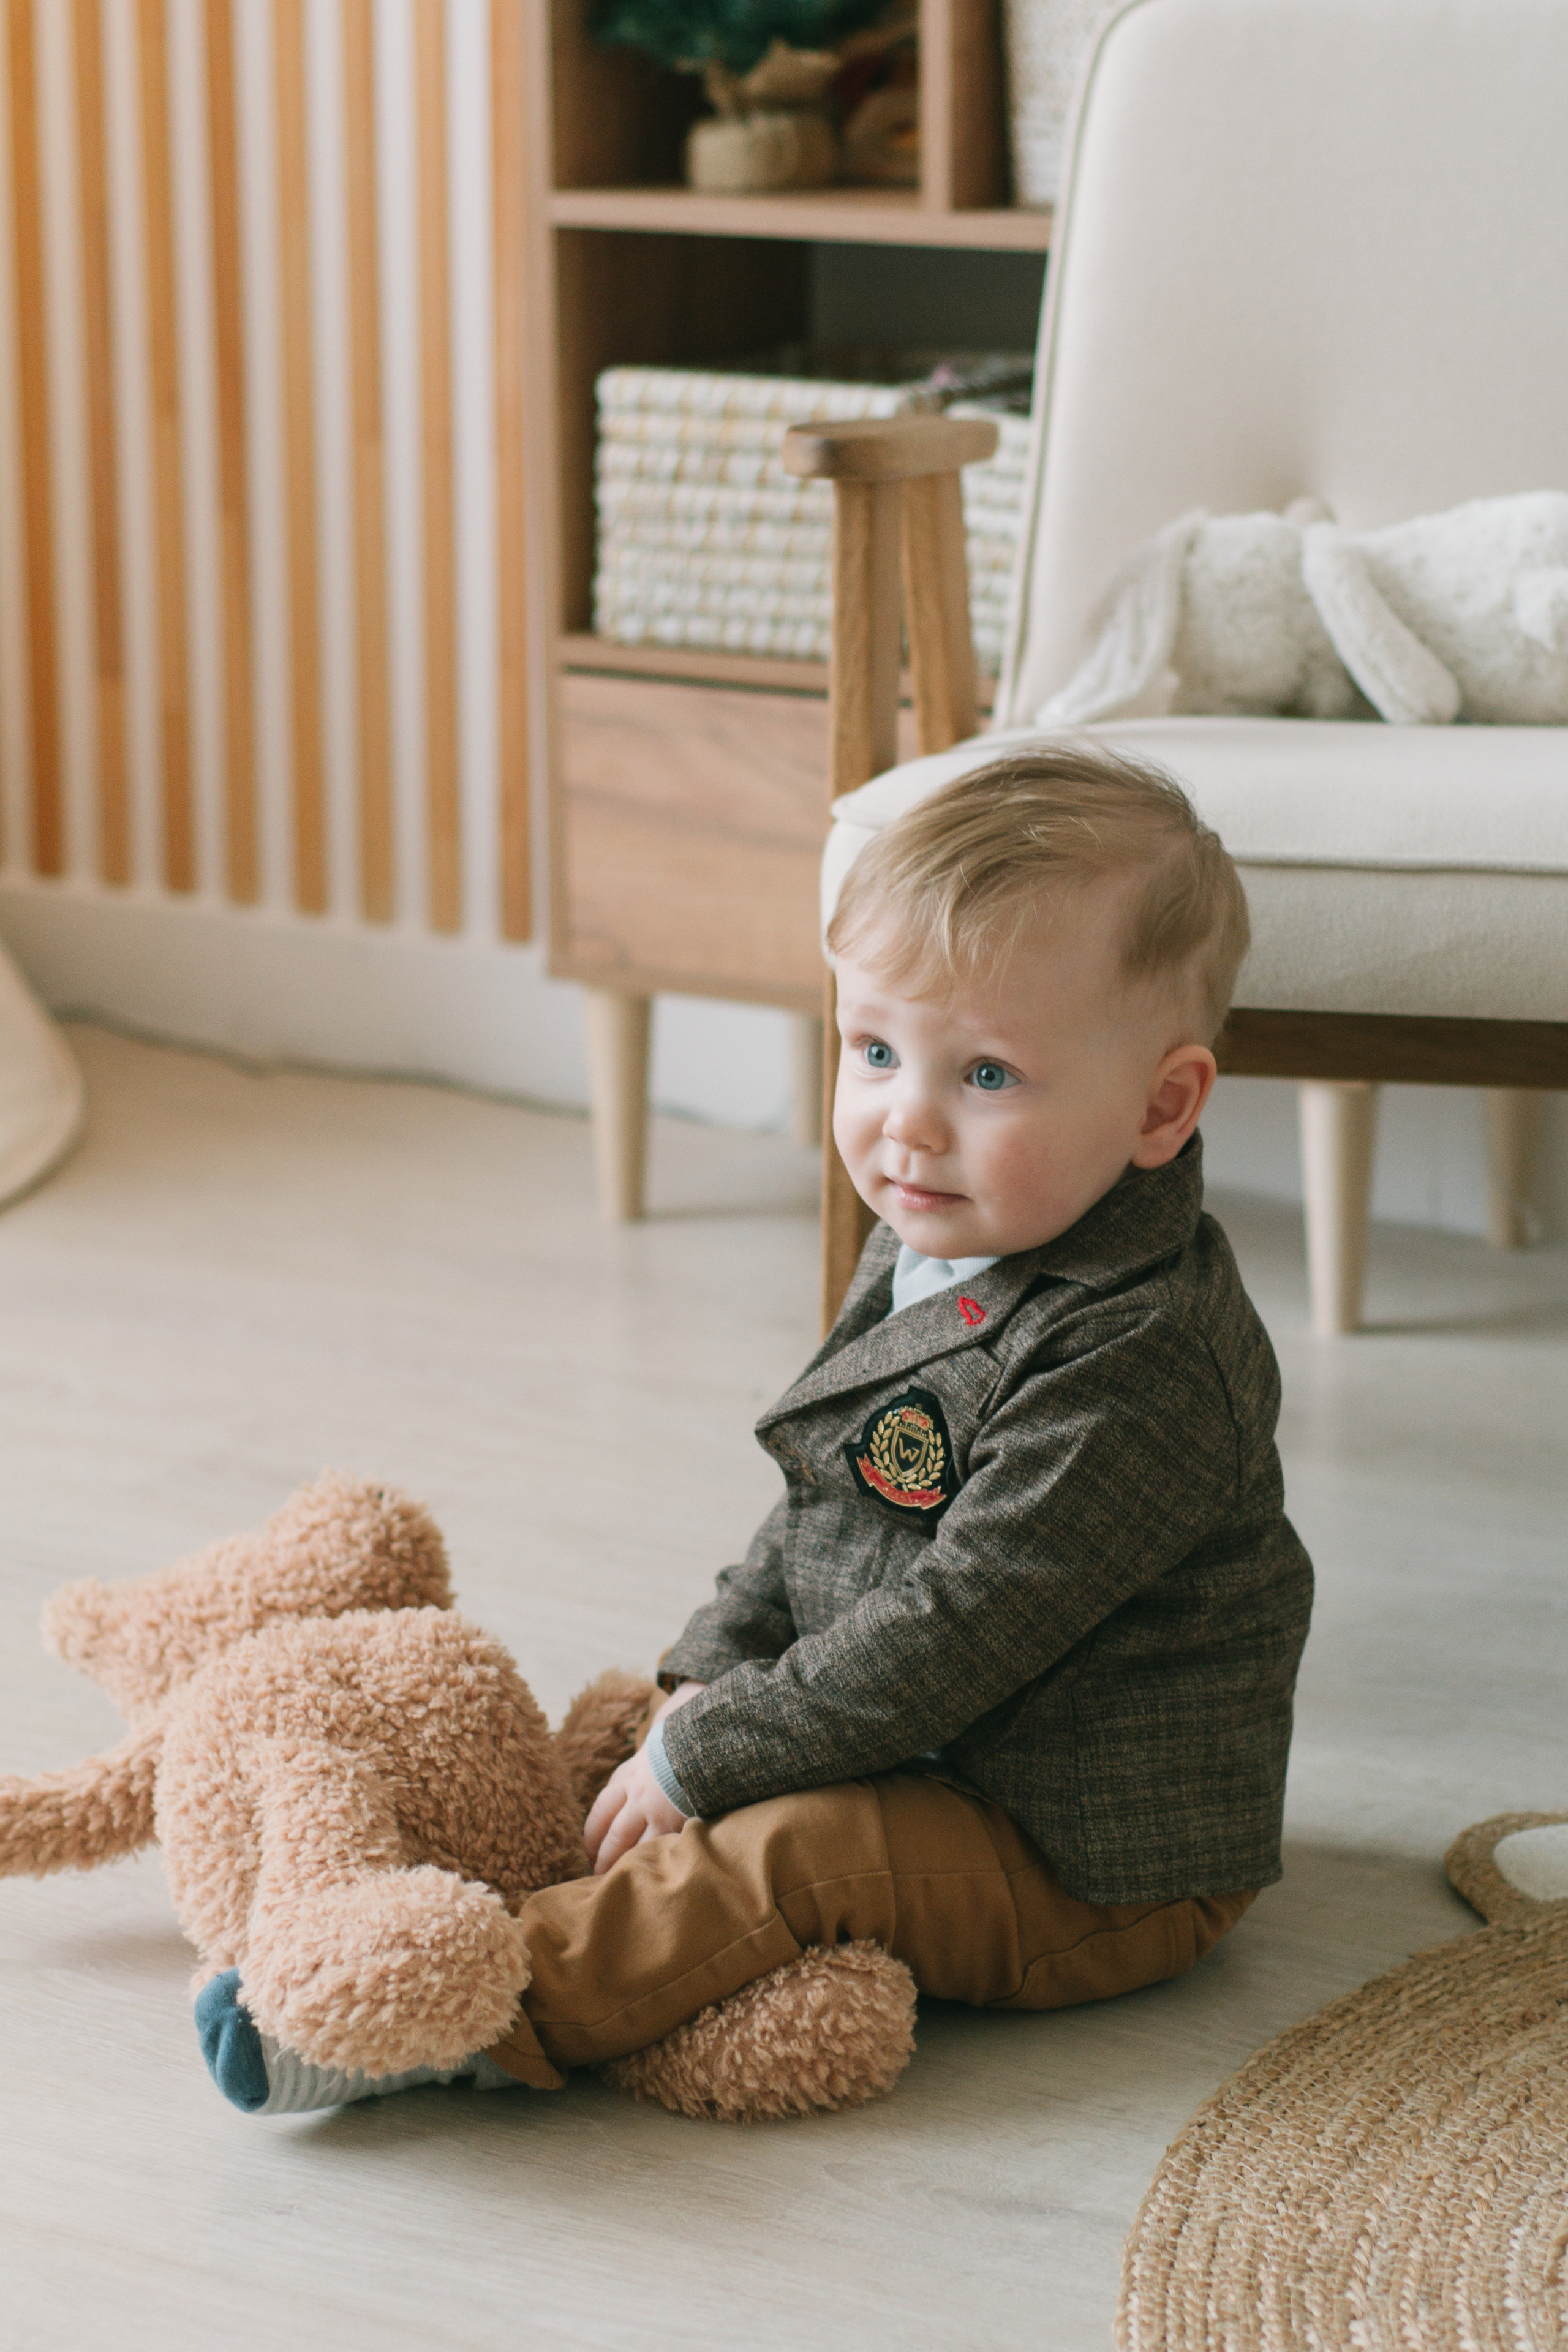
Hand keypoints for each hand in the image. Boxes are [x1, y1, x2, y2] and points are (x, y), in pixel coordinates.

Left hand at [583, 1681, 705, 1875]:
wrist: (700, 1740)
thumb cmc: (678, 1745)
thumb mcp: (649, 1754)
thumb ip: (637, 1775)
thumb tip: (627, 1792)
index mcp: (626, 1777)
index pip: (599, 1810)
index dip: (591, 1833)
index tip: (588, 1849)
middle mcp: (634, 1794)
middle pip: (609, 1833)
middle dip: (600, 1856)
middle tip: (596, 1873)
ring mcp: (651, 1809)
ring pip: (626, 1845)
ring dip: (618, 1864)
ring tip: (614, 1880)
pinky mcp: (671, 1820)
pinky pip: (653, 1847)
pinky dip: (646, 1862)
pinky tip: (644, 1872)